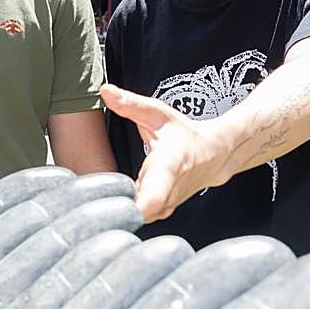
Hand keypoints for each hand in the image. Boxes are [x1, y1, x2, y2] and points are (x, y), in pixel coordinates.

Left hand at [100, 83, 230, 222]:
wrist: (215, 155)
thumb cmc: (184, 133)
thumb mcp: (158, 113)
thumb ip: (130, 104)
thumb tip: (104, 90)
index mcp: (168, 165)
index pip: (154, 196)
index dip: (136, 207)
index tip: (115, 207)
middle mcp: (170, 190)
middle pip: (142, 213)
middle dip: (118, 212)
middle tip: (94, 205)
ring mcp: (168, 204)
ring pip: (141, 218)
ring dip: (121, 212)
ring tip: (101, 200)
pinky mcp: (163, 210)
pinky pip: (142, 216)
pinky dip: (127, 212)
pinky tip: (113, 201)